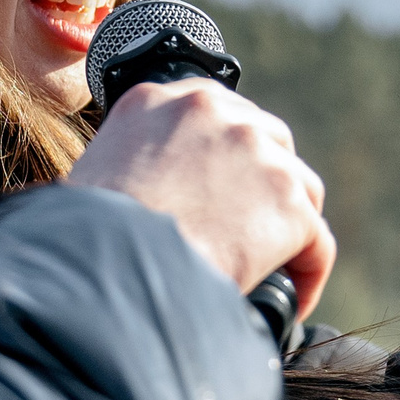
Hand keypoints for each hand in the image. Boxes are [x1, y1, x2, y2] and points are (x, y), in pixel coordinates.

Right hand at [69, 79, 336, 318]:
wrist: (101, 267)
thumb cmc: (83, 242)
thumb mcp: (97, 175)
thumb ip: (136, 166)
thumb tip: (157, 201)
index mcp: (155, 100)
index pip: (214, 113)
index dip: (226, 156)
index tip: (226, 189)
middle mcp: (209, 111)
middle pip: (266, 140)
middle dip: (263, 187)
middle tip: (246, 231)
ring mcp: (254, 152)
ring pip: (299, 188)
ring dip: (288, 227)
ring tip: (272, 268)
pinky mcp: (285, 201)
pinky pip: (316, 241)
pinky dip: (308, 273)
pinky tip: (288, 299)